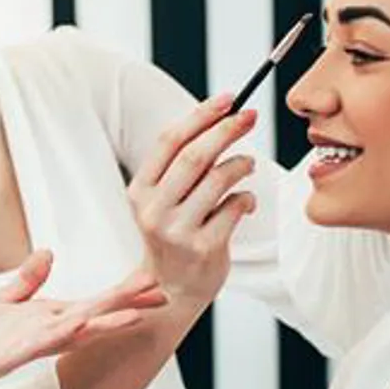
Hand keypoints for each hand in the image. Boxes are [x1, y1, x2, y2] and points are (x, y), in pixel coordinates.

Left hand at [0, 250, 166, 388]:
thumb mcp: (3, 301)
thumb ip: (29, 280)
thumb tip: (49, 252)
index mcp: (49, 320)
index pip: (93, 304)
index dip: (122, 294)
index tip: (152, 282)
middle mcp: (47, 333)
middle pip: (93, 316)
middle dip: (125, 304)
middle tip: (160, 294)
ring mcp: (31, 345)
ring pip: (73, 332)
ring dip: (102, 323)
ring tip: (132, 315)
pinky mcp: (9, 356)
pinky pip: (37, 344)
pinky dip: (56, 334)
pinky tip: (74, 325)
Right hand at [126, 93, 258, 305]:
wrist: (170, 289)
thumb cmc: (173, 234)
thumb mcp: (163, 200)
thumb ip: (182, 167)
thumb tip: (220, 120)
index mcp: (140, 190)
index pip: (169, 141)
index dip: (200, 115)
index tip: (228, 99)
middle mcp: (154, 210)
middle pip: (195, 156)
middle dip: (226, 130)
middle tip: (249, 117)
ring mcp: (178, 231)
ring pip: (219, 180)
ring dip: (241, 164)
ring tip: (249, 164)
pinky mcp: (204, 248)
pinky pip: (235, 208)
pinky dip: (247, 198)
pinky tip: (246, 202)